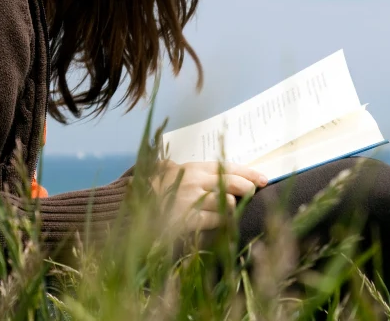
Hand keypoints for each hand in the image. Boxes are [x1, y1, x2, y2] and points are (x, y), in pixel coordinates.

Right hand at [151, 160, 267, 232]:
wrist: (127, 209)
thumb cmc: (145, 189)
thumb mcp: (162, 171)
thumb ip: (175, 166)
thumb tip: (176, 164)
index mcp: (191, 168)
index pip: (227, 166)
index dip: (248, 172)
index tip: (262, 178)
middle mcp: (194, 181)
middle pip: (233, 183)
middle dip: (248, 189)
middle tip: (253, 193)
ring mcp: (192, 200)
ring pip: (227, 203)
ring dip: (232, 209)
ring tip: (231, 211)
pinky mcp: (189, 219)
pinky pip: (215, 221)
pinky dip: (221, 223)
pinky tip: (222, 225)